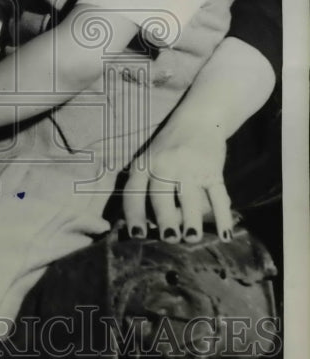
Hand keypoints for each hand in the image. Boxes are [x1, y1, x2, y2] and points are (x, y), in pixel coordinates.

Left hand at [123, 122, 233, 243]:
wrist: (200, 118)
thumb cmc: (169, 147)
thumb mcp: (150, 159)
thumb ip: (146, 186)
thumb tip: (149, 226)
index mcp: (144, 164)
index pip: (134, 192)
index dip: (134, 215)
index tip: (137, 235)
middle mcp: (164, 165)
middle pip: (161, 197)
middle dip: (165, 221)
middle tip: (169, 239)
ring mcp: (190, 167)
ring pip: (190, 199)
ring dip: (192, 222)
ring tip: (192, 238)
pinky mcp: (213, 170)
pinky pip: (218, 197)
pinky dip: (223, 218)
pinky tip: (224, 235)